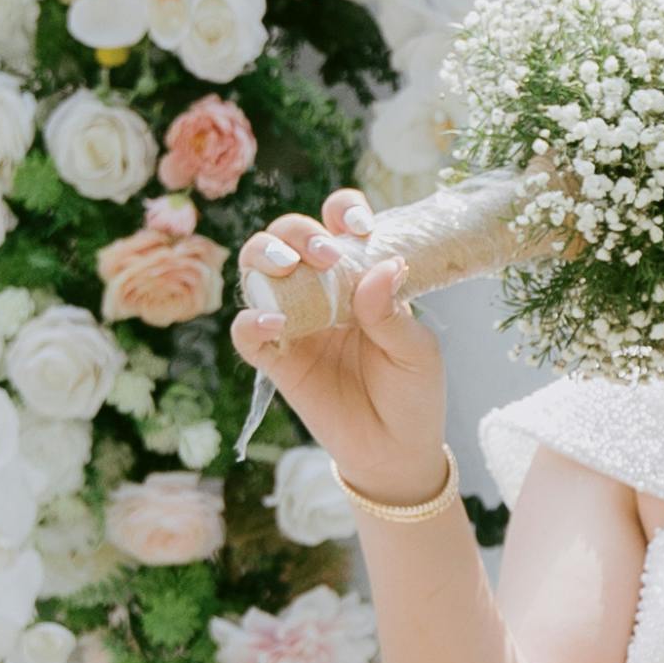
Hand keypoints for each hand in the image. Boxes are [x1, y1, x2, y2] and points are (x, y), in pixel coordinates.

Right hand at [228, 223, 447, 501]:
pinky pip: (246, 333)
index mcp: (358, 276)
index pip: (339, 224)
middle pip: (289, 236)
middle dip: (299, 232)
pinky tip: (276, 323)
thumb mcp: (416, 352)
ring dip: (265, 256)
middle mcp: (320, 291)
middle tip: (326, 257)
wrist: (395, 451)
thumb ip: (393, 312)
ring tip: (288, 268)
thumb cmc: (412, 394)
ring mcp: (294, 322)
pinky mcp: (276, 359)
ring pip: (257, 270)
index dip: (342, 211)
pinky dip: (251, 321)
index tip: (359, 227)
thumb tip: (382, 265)